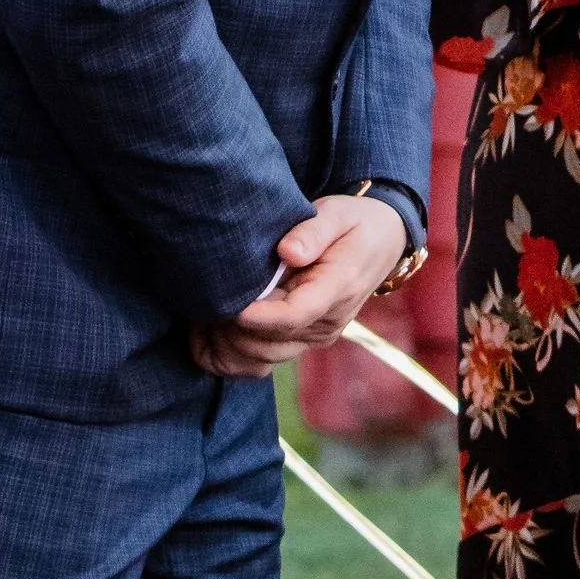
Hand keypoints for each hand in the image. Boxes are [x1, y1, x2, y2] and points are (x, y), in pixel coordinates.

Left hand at [188, 191, 413, 379]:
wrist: (380, 242)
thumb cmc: (354, 222)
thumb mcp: (338, 213)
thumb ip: (314, 231)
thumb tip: (287, 252)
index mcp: (337, 289)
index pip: (295, 315)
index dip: (258, 316)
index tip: (229, 306)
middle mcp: (325, 323)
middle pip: (270, 344)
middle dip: (231, 330)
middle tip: (200, 303)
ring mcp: (312, 338)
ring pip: (260, 361)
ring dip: (225, 346)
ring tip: (199, 316)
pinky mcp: (299, 342)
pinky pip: (259, 365)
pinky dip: (228, 358)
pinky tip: (205, 334)